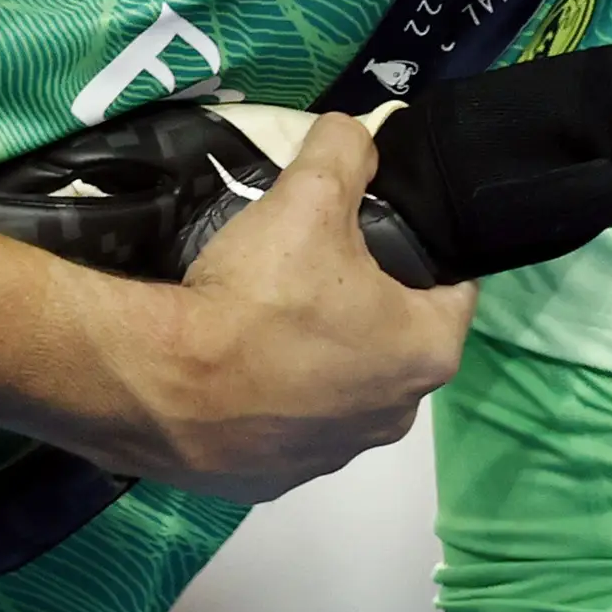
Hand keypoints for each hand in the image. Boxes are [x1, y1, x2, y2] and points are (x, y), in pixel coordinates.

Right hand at [95, 111, 475, 501]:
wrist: (157, 383)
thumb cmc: (257, 294)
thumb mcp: (308, 197)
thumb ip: (346, 151)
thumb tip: (357, 131)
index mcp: (427, 354)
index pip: (454, 291)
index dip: (425, 255)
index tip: (386, 233)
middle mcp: (395, 416)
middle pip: (395, 341)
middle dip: (367, 305)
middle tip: (318, 264)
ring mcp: (334, 456)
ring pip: (342, 388)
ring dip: (319, 356)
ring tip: (271, 313)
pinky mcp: (273, 480)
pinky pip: (287, 426)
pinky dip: (271, 398)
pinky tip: (236, 366)